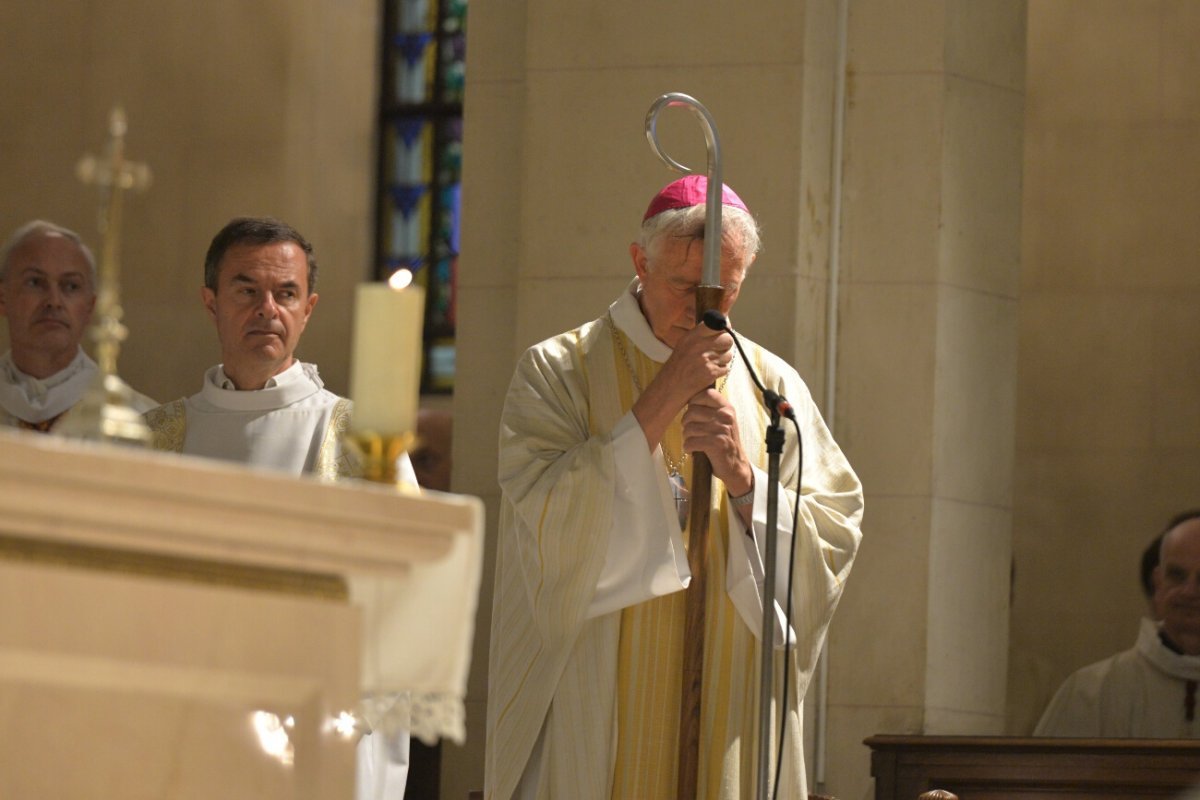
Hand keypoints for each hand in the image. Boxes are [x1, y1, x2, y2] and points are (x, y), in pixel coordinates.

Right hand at [632, 323, 734, 449]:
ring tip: (711, 363)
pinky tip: (710, 372)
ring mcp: (706, 359)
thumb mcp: (685, 344)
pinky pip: (726, 368)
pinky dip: (720, 371)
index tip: (722, 330)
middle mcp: (699, 345)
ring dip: (723, 359)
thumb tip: (722, 324)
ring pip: (728, 354)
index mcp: (692, 336)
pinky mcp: (711, 372)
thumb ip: (701, 335)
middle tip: (718, 350)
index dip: (723, 327)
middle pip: (727, 339)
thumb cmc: (678, 366)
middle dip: (725, 345)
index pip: (716, 324)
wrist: (671, 387)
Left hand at [683, 388, 752, 495]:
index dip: (694, 402)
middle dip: (686, 423)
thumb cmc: (724, 442)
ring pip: (689, 428)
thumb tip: (686, 400)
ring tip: (692, 441)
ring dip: (686, 437)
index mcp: (727, 408)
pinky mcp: (716, 444)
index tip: (693, 414)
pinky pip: (690, 442)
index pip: (706, 393)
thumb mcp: (723, 421)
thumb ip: (710, 409)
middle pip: (692, 411)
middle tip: (690, 432)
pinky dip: (688, 448)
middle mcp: (725, 416)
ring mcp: (721, 430)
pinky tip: (692, 450)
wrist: (736, 466)